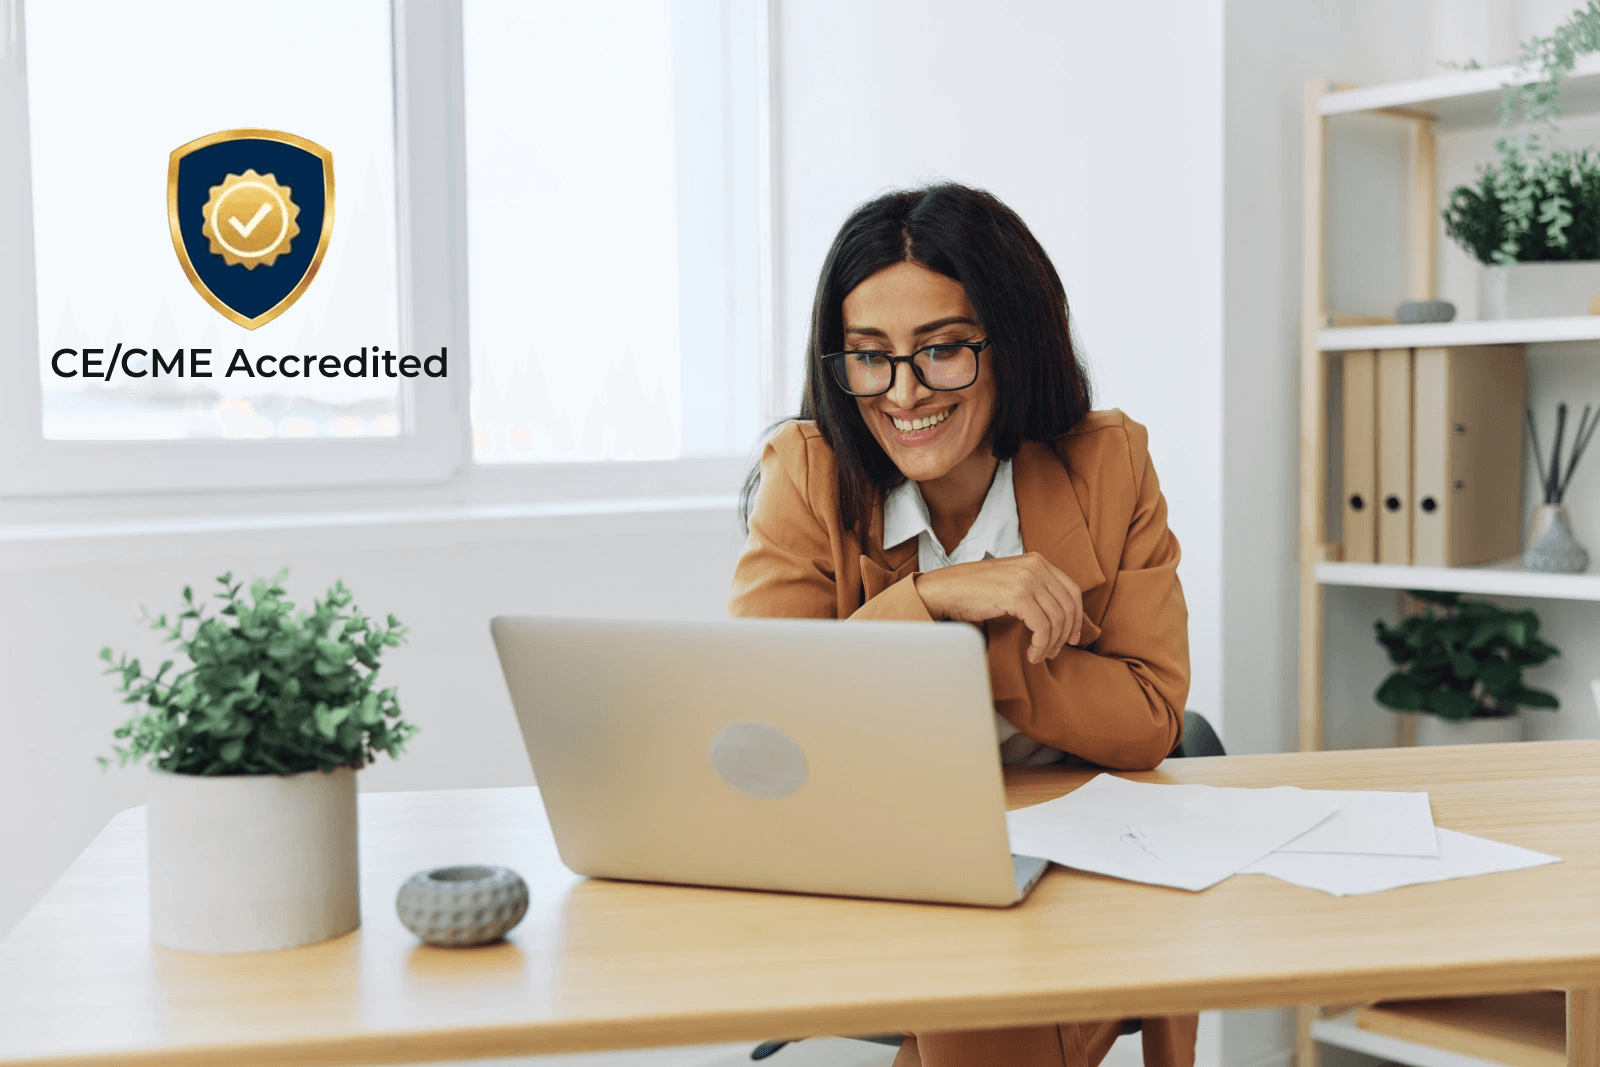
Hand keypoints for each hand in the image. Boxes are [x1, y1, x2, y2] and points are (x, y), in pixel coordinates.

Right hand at [914, 553, 1083, 664]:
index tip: (1073, 637)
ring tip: (1039, 655)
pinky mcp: (1017, 595)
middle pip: (1068, 606)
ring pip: (1057, 619)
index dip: (1077, 617)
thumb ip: (1034, 589)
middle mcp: (1035, 566)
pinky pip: (1042, 627)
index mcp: (1037, 561)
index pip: (1072, 591)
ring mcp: (1027, 579)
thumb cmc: (973, 591)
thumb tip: (1059, 617)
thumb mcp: (1010, 581)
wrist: (945, 590)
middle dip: (1065, 634)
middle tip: (1054, 652)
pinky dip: (1040, 645)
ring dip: (1050, 644)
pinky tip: (1031, 654)